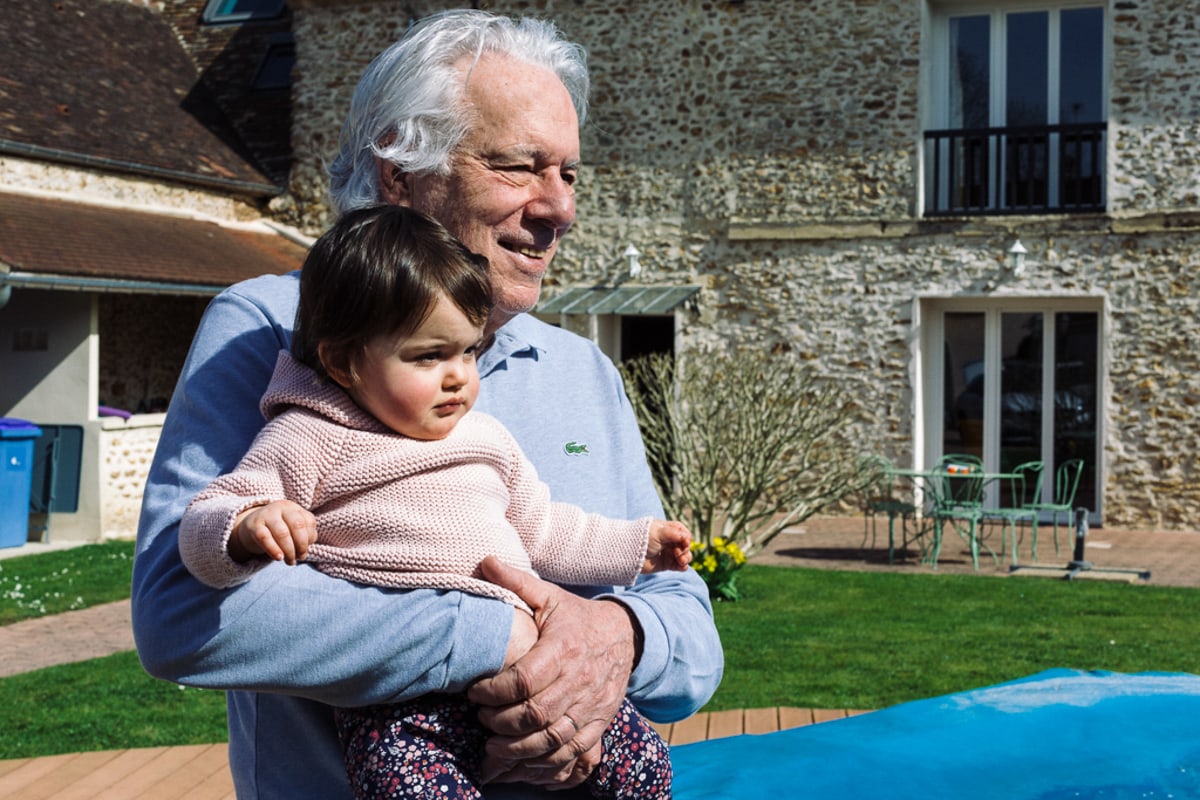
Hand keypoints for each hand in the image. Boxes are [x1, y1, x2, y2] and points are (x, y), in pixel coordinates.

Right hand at [230, 500, 316, 564]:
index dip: (310, 539)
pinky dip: (274, 549)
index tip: (305, 551)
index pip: (309, 521)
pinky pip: (265, 538)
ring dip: (289, 550)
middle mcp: (281, 508)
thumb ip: (302, 536)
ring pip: (283, 533)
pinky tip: (279, 558)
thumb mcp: (291, 529)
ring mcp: (266, 515)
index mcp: (293, 508)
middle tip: (300, 558)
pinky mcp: (254, 526)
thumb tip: (304, 551)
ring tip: (290, 561)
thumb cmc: (276, 530)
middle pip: (298, 525)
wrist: (249, 527)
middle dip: (301, 545)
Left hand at [468, 556, 636, 787]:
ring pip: (553, 738)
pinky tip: (522, 757)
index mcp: (564, 647)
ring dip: (518, 747)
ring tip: (493, 743)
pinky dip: (546, 762)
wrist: (625, 635)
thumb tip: (485, 560)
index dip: (493, 691)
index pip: (523, 678)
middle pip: (535, 713)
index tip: (474, 691)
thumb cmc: (577, 617)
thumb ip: (516, 582)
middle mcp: (580, 679)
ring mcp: (592, 704)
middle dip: (500, 722)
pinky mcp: (600, 722)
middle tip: (480, 716)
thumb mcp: (549, 596)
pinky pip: (573, 752)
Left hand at [644, 520, 692, 572]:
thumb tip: (688, 537)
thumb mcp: (658, 533)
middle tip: (677, 553)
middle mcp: (669, 541)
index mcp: (668, 530)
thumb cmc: (642, 538)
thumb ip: (674, 533)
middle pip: (685, 545)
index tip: (685, 542)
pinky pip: (679, 566)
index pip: (683, 532)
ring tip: (681, 561)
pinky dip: (683, 567)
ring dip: (686, 558)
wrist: (629, 554)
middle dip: (685, 549)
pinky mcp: (666, 564)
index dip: (686, 537)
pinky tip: (682, 567)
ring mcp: (668, 553)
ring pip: (684, 556)